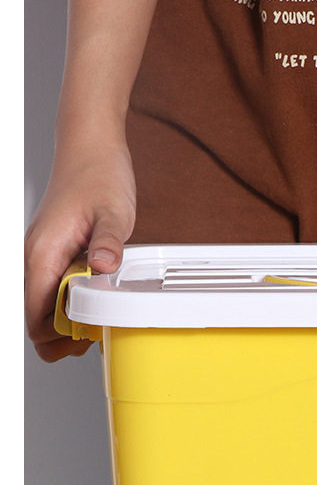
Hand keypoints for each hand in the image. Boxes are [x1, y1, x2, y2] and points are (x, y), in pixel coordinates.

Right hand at [24, 140, 135, 361]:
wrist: (90, 147)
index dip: (60, 337)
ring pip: (43, 306)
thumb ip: (108, 243)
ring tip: (100, 315)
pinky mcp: (51, 253)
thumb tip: (103, 267)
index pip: (35, 319)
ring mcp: (40, 256)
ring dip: (69, 319)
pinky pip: (53, 289)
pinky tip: (96, 294)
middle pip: (36, 320)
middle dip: (64, 335)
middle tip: (98, 330)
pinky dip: (71, 301)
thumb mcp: (114, 211)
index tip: (90, 334)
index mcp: (42, 255)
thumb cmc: (99, 174)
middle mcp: (34, 259)